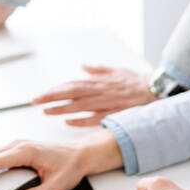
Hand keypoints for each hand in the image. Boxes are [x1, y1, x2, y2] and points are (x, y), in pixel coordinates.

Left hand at [32, 65, 155, 126]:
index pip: (71, 84)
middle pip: (70, 93)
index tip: (42, 94)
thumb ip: (98, 70)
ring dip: (61, 108)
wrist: (154, 90)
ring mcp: (105, 103)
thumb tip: (84, 67)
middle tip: (35, 101)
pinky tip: (68, 122)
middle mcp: (99, 91)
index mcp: (98, 81)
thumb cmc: (135, 82)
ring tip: (46, 111)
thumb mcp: (116, 71)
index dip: (55, 89)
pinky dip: (81, 120)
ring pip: (79, 105)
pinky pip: (94, 118)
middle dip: (51, 97)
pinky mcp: (113, 114)